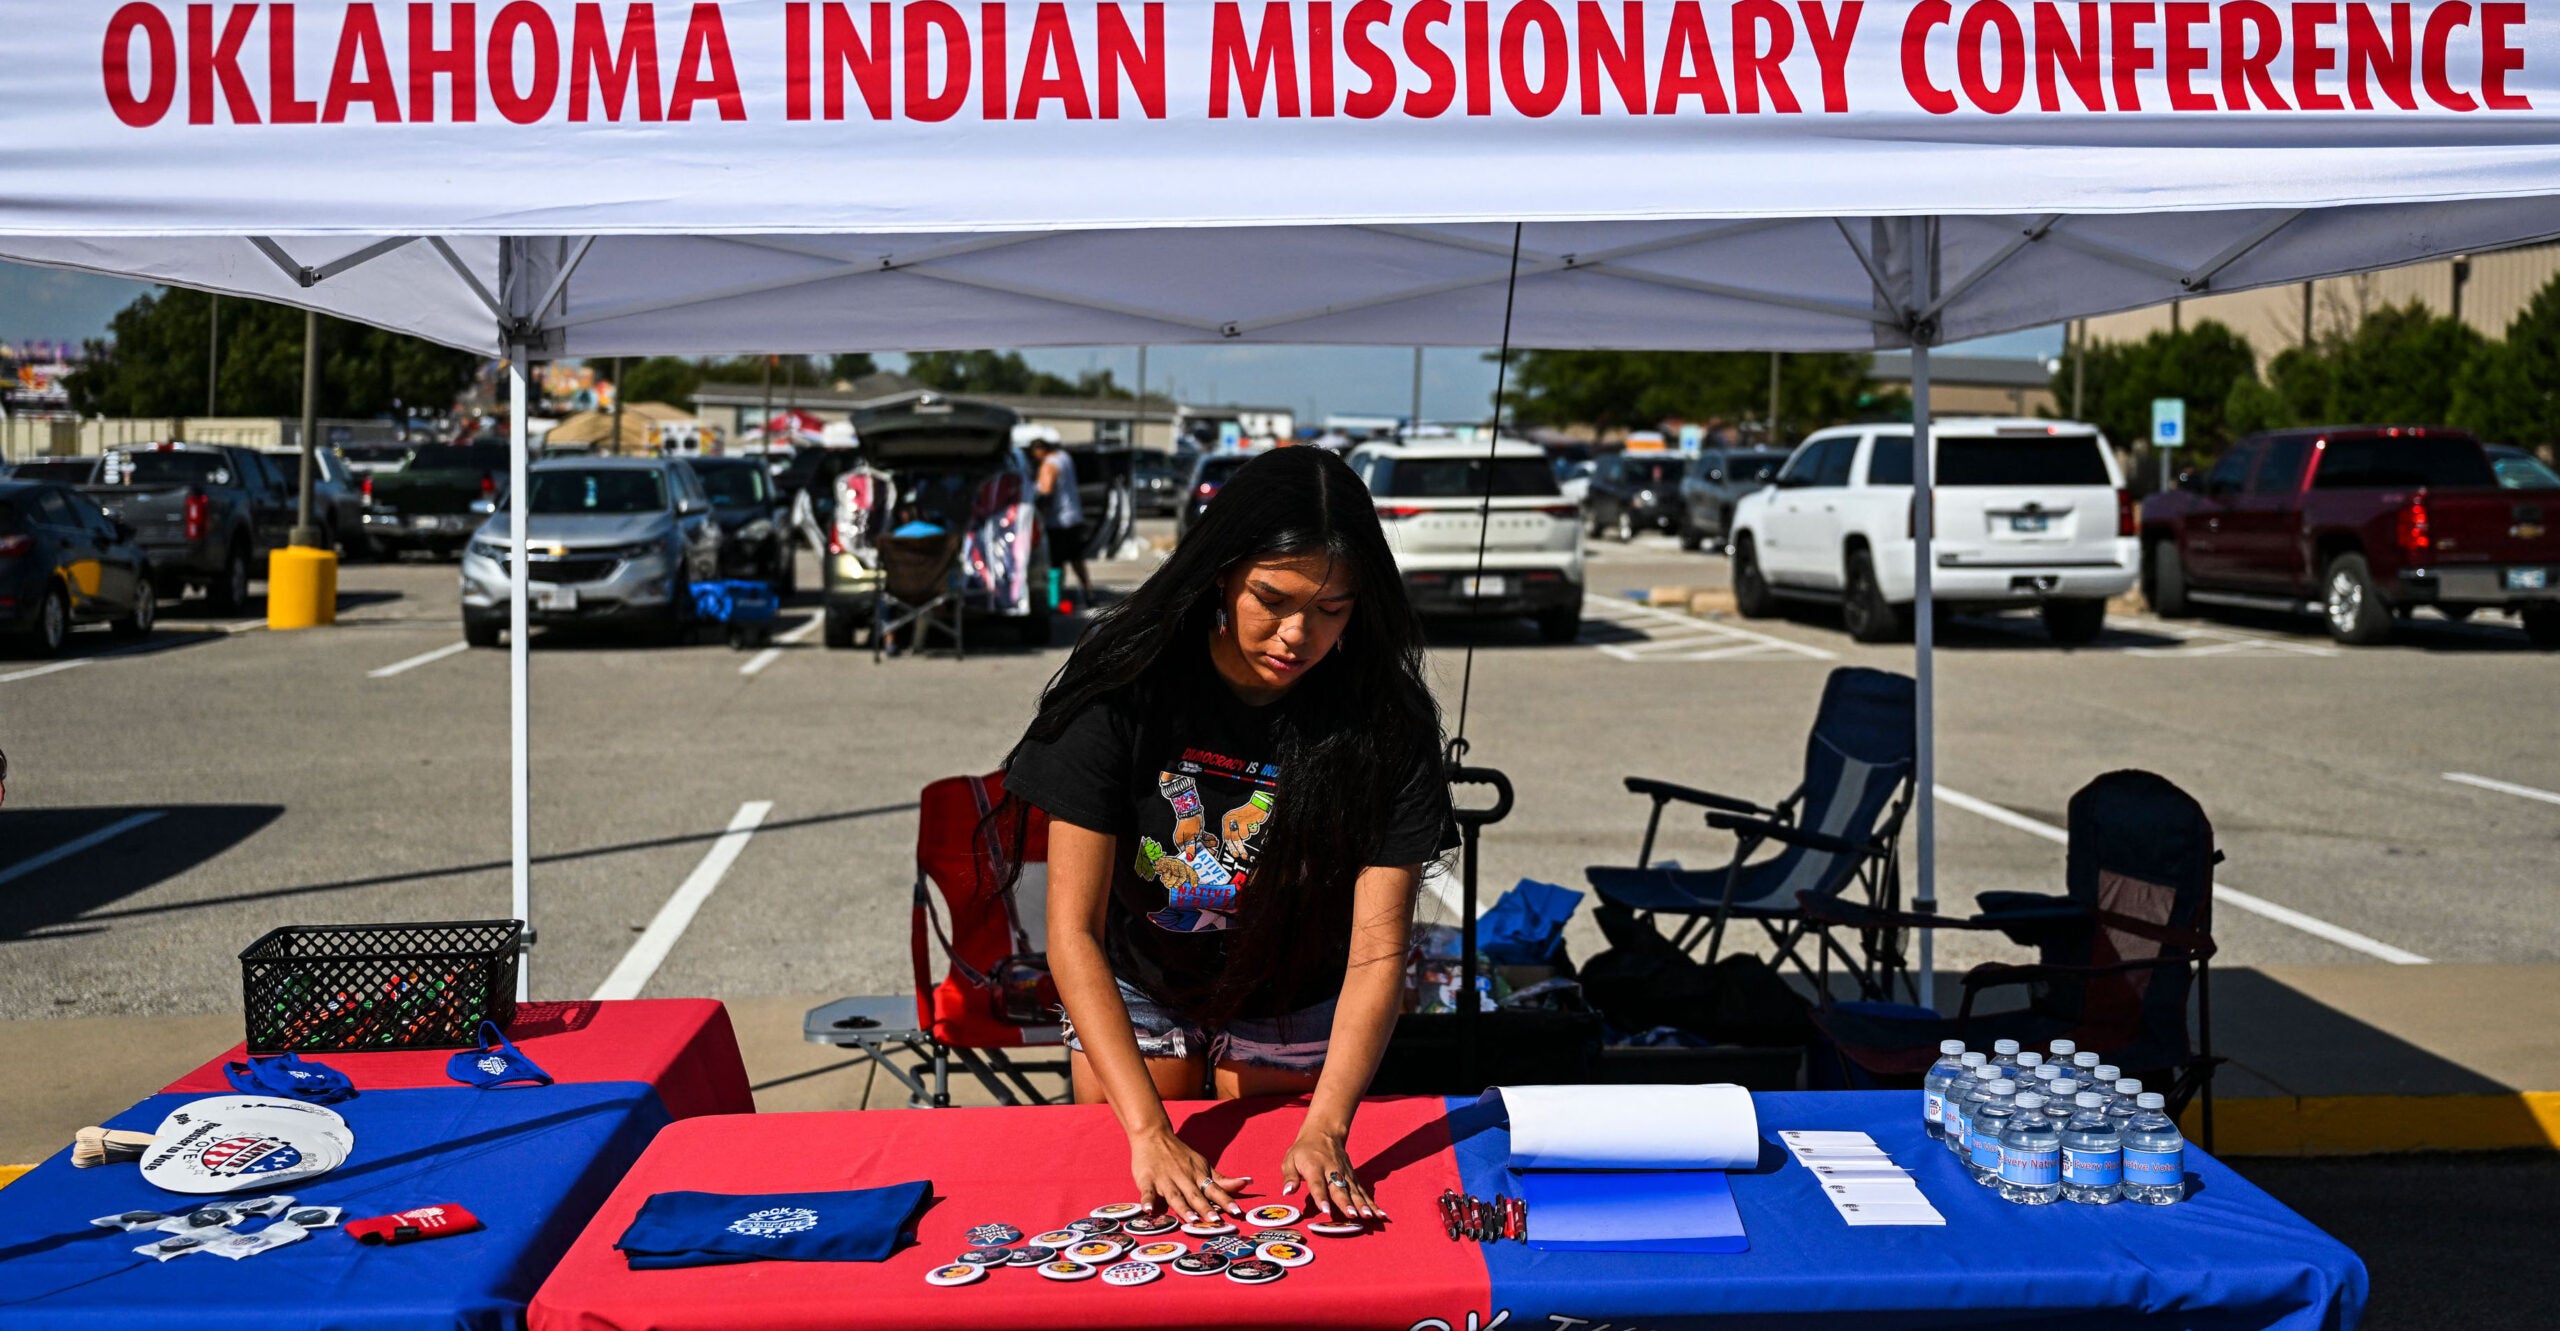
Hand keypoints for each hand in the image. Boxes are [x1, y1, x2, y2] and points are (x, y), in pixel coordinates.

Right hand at [1127, 1125, 1247, 1221]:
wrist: (1154, 1135)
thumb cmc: (1181, 1155)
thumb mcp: (1203, 1165)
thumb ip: (1221, 1180)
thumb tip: (1247, 1183)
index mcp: (1198, 1175)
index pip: (1215, 1190)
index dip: (1225, 1200)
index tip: (1237, 1212)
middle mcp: (1183, 1178)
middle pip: (1196, 1196)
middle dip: (1206, 1208)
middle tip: (1215, 1221)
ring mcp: (1165, 1179)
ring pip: (1175, 1196)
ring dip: (1183, 1208)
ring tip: (1191, 1219)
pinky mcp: (1147, 1180)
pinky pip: (1147, 1191)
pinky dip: (1148, 1200)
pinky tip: (1148, 1210)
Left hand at [1280, 1126, 1382, 1220]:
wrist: (1324, 1133)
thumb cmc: (1304, 1150)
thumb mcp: (1290, 1160)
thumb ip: (1289, 1177)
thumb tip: (1287, 1192)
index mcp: (1314, 1167)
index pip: (1318, 1184)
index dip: (1321, 1198)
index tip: (1326, 1211)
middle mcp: (1332, 1170)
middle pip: (1340, 1188)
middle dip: (1346, 1203)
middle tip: (1353, 1216)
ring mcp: (1345, 1174)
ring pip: (1354, 1191)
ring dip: (1362, 1204)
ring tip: (1368, 1217)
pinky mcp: (1353, 1177)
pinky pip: (1363, 1192)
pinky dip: (1372, 1203)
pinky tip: (1380, 1214)